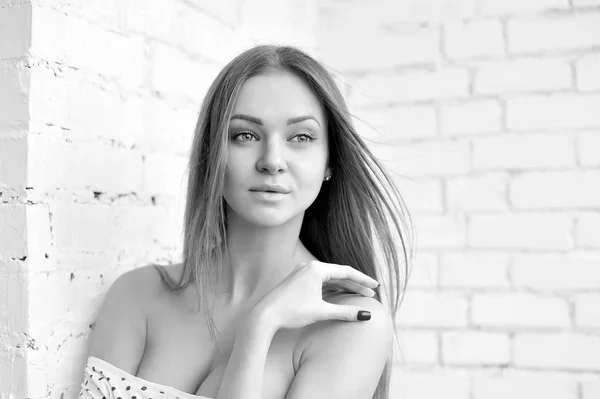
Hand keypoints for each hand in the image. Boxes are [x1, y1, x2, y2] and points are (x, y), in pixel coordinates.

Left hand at [254, 260, 378, 329]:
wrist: (264, 315)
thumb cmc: (292, 312)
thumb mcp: (321, 312)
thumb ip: (345, 312)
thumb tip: (366, 315)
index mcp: (316, 269)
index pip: (346, 272)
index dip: (363, 280)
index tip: (376, 286)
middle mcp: (309, 267)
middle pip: (339, 274)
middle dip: (355, 284)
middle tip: (371, 294)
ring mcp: (301, 273)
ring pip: (329, 279)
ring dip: (344, 287)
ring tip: (358, 295)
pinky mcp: (296, 281)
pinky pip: (319, 283)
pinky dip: (331, 289)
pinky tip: (339, 295)